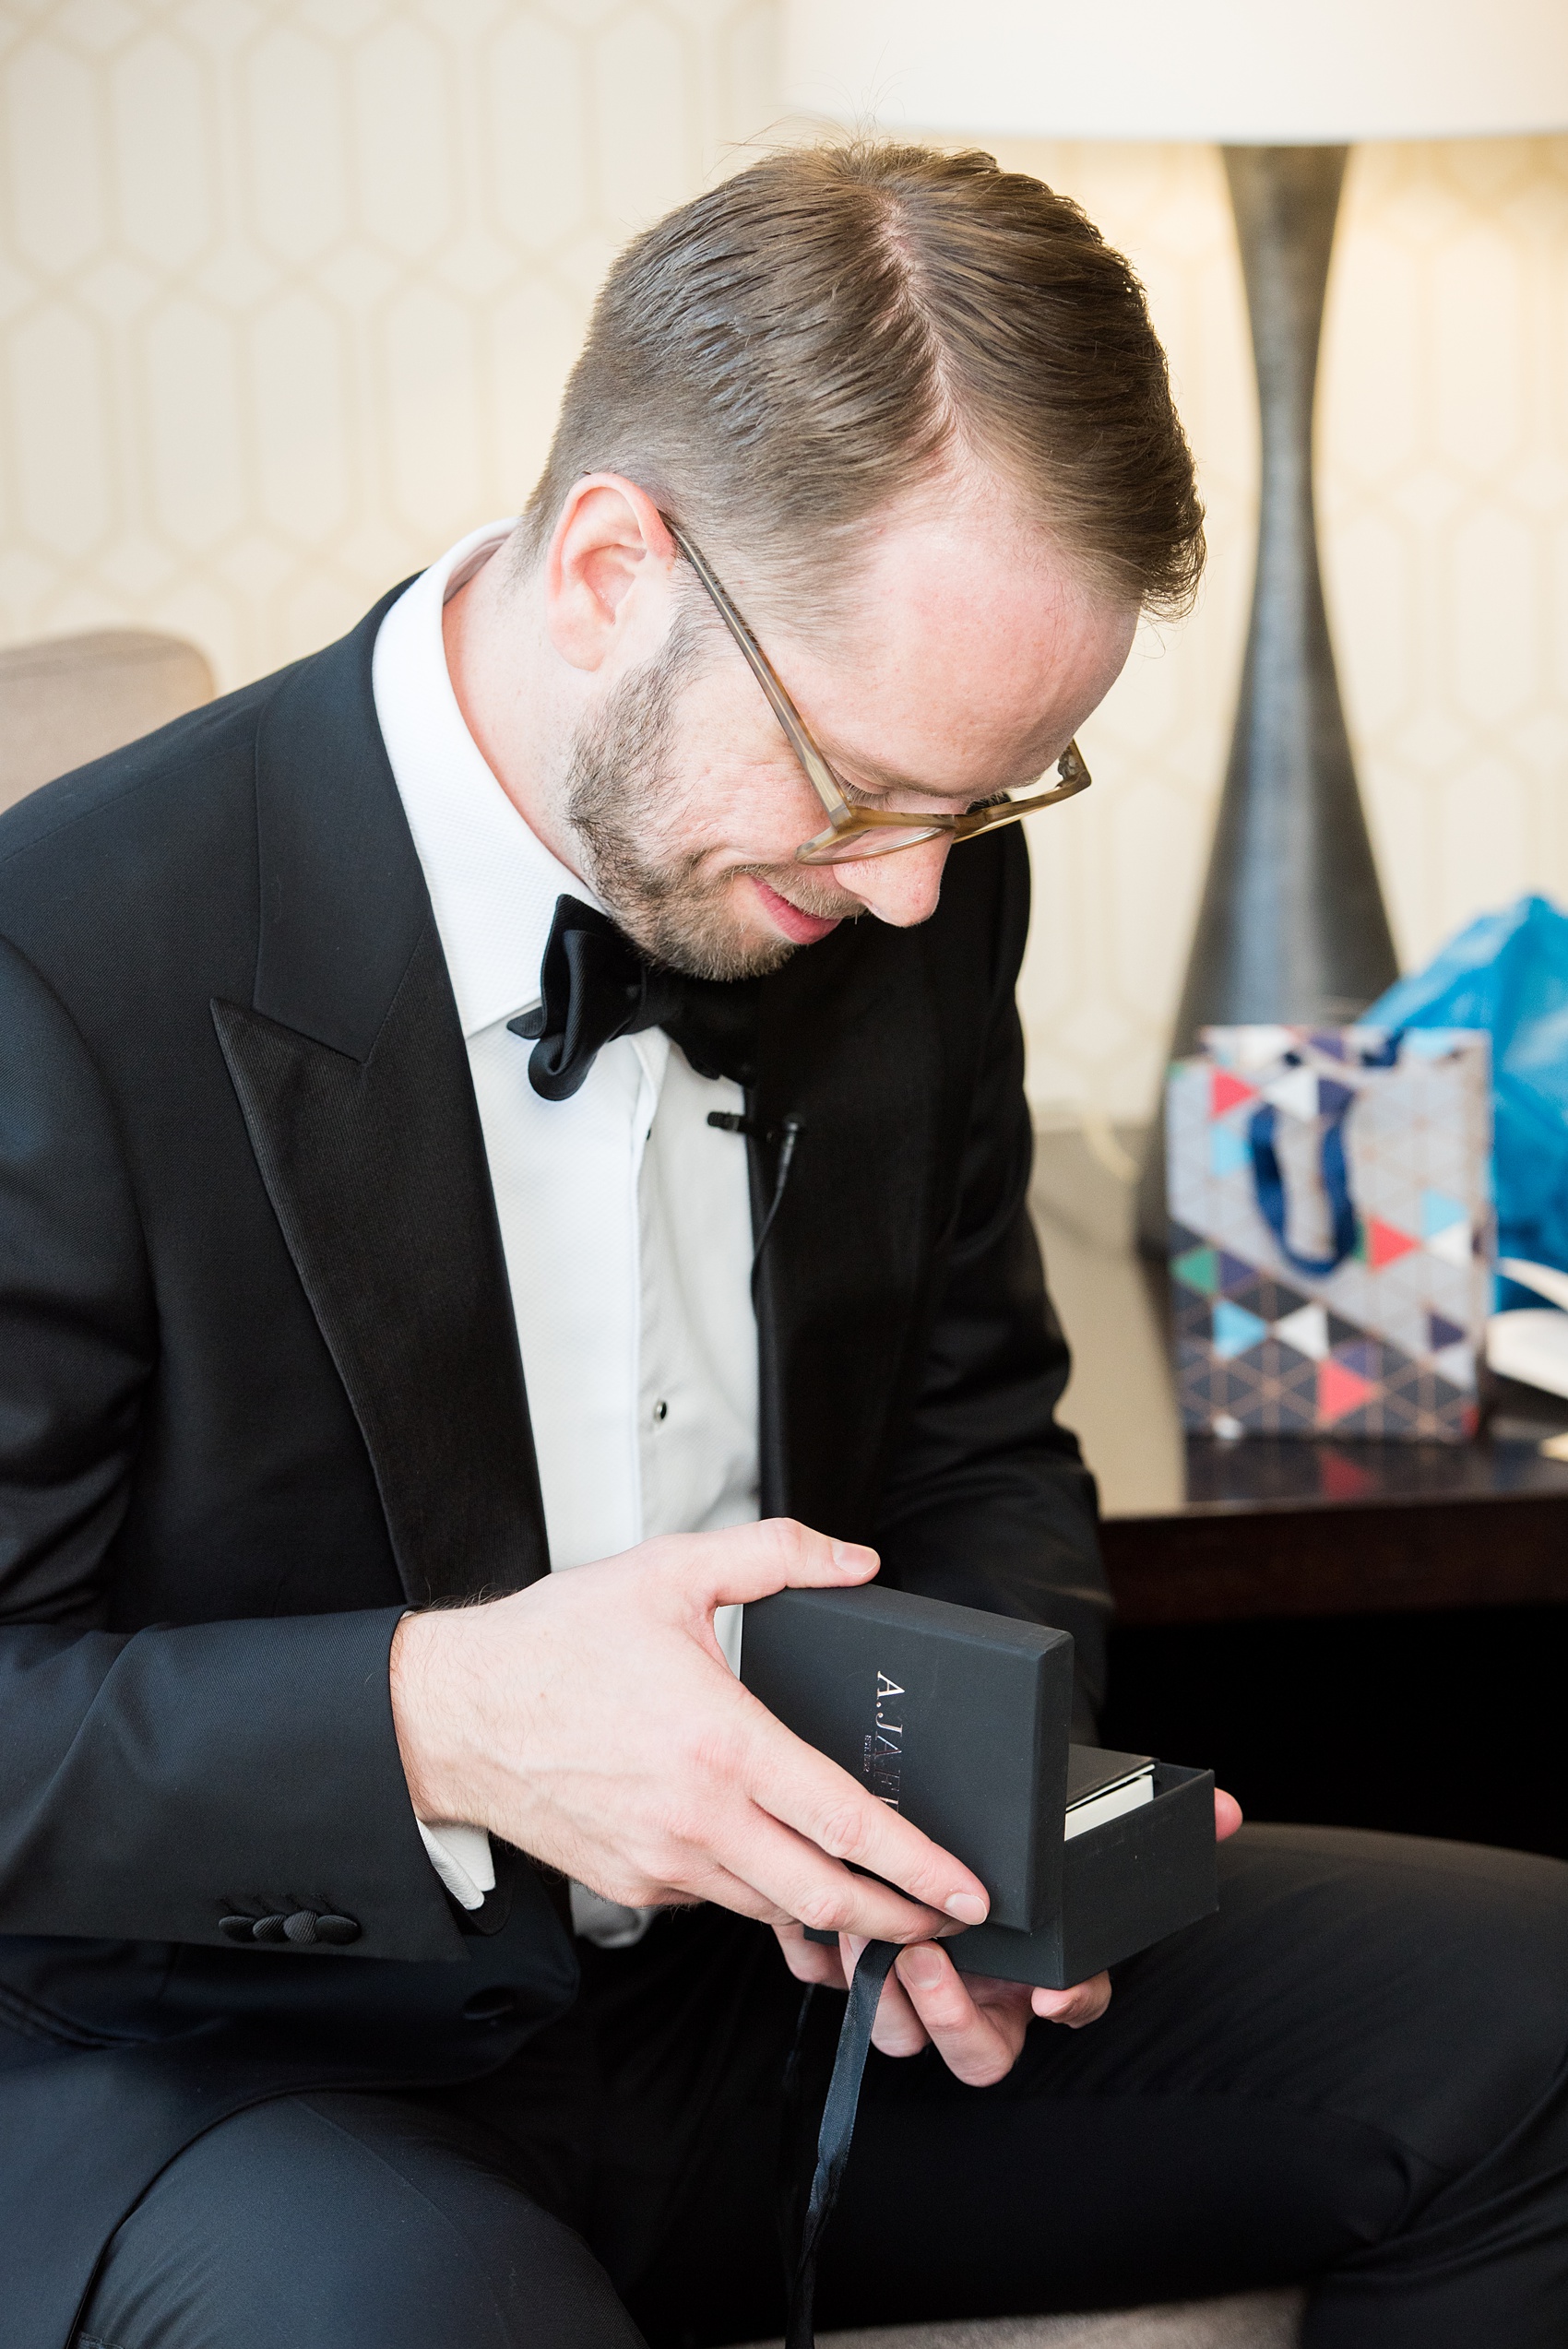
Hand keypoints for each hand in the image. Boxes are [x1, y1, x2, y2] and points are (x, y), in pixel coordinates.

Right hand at [389, 1519, 991, 1945]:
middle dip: (898, 1918)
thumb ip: (776, 1556)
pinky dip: (757, 1893)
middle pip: (824, 1895)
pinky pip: (716, 1900)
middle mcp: (698, 1818)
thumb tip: (856, 1562)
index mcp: (723, 1743)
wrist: (454, 1712)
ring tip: (879, 1907)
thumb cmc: (555, 1643)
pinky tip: (777, 1870)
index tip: (967, 1888)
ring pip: (773, 1909)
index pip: (846, 1822)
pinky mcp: (632, 1887)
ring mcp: (663, 1863)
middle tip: (946, 1920)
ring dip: (831, 1915)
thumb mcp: (670, 1571)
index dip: (918, 1864)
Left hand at [772, 1784, 1245, 2084]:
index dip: (1071, 2001)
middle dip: (951, 2015)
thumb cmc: (1021, 1838)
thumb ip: (1154, 1821)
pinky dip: (821, 1967)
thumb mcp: (1081, 1821)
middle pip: (977, 2050)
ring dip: (883, 1996)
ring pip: (901, 2033)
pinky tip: (812, 1935)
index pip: (1077, 2002)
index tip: (1054, 1988)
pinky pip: (833, 1988)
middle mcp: (989, 1997)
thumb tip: (1229, 1809)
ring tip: (865, 1936)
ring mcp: (921, 1993)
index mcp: (1049, 1969)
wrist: (950, 1817)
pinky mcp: (855, 1968)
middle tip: (929, 1958)